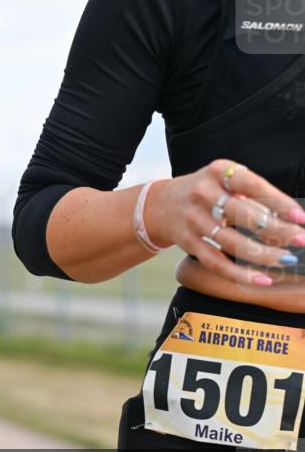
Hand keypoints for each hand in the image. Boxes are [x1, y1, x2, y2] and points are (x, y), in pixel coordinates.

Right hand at [146, 160, 304, 285]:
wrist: (160, 204)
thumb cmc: (206, 192)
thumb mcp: (224, 180)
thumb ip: (252, 194)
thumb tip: (292, 220)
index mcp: (218, 172)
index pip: (253, 186)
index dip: (279, 203)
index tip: (301, 218)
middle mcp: (203, 193)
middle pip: (244, 215)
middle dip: (278, 230)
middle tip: (302, 241)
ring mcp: (193, 219)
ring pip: (232, 242)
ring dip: (263, 254)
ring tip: (287, 260)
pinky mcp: (187, 241)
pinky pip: (216, 262)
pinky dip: (240, 273)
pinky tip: (263, 280)